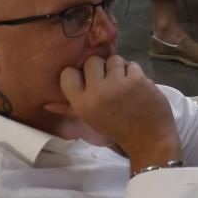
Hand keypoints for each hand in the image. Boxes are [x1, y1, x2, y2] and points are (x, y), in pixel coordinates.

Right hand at [45, 55, 179, 169]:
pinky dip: (135, 73)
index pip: (68, 73)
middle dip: (101, 68)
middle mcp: (97, 91)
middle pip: (91, 61)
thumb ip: (70, 109)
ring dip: (119, 69)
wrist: (148, 138)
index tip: (87, 80)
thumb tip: (48, 104)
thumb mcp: (90, 120)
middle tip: (109, 81)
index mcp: (82, 103)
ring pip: (114, 59)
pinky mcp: (138, 79)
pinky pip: (132, 64)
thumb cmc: (117, 129)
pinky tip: (137, 86)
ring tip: (124, 84)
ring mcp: (119, 84)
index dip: (78, 73)